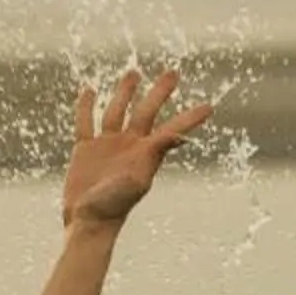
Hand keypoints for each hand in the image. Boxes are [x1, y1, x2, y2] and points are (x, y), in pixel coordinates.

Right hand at [61, 68, 211, 225]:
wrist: (88, 222)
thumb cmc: (113, 207)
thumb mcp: (136, 182)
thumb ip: (152, 157)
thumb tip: (174, 136)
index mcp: (146, 154)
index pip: (172, 130)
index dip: (190, 118)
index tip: (209, 107)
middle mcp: (129, 146)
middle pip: (147, 112)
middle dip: (160, 92)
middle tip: (174, 72)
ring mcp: (107, 146)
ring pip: (118, 111)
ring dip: (125, 92)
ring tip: (134, 72)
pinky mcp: (86, 150)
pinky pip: (86, 122)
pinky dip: (87, 106)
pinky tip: (90, 91)